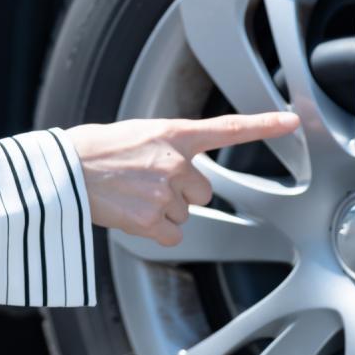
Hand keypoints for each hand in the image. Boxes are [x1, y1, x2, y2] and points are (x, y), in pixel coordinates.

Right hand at [66, 111, 301, 246]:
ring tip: (129, 195)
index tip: (292, 121)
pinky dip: (153, 231)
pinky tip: (130, 214)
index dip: (264, 124)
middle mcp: (175, 162)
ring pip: (182, 213)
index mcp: (172, 133)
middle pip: (201, 191)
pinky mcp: (151, 220)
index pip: (227, 128)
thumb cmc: (92, 150)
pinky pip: (170, 234)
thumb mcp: (136, 135)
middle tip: (144, 183)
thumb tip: (178, 172)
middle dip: (179, 192)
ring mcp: (164, 192)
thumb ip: (166, 149)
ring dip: (161, 210)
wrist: (62, 171)